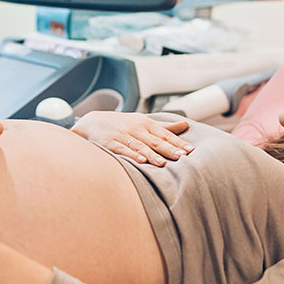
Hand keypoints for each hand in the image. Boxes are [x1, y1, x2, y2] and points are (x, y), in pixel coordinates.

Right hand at [72, 111, 193, 166]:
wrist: (93, 122)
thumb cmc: (123, 124)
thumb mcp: (143, 122)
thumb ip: (165, 127)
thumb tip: (185, 125)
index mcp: (146, 124)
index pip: (165, 134)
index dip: (177, 142)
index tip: (190, 150)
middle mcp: (136, 129)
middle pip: (155, 141)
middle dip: (168, 149)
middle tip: (181, 157)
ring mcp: (123, 136)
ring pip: (140, 146)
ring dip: (152, 154)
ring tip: (163, 163)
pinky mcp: (110, 144)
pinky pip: (123, 150)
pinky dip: (131, 155)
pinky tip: (140, 161)